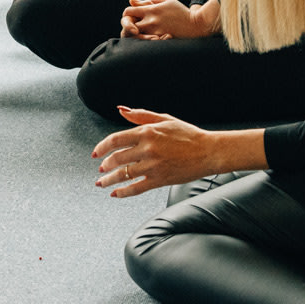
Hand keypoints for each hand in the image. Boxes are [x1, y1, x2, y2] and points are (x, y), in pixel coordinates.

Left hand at [91, 107, 249, 197]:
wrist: (208, 151)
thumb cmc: (187, 134)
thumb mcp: (164, 119)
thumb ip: (140, 115)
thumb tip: (120, 110)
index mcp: (146, 132)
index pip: (115, 140)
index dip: (101, 147)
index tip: (96, 153)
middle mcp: (147, 149)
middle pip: (116, 159)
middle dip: (104, 166)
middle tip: (100, 169)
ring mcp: (153, 166)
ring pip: (124, 175)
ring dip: (109, 180)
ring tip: (101, 183)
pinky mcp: (160, 179)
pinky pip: (137, 188)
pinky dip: (123, 192)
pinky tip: (116, 193)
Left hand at [120, 0, 218, 40]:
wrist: (195, 25)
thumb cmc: (181, 11)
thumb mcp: (166, 1)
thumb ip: (149, 1)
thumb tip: (132, 1)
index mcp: (151, 10)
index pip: (128, 12)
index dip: (127, 14)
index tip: (131, 17)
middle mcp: (151, 21)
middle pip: (128, 24)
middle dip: (127, 25)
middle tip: (132, 27)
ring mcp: (155, 32)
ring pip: (135, 35)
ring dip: (135, 34)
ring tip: (140, 33)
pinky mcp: (160, 40)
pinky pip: (146, 42)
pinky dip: (144, 40)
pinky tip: (148, 39)